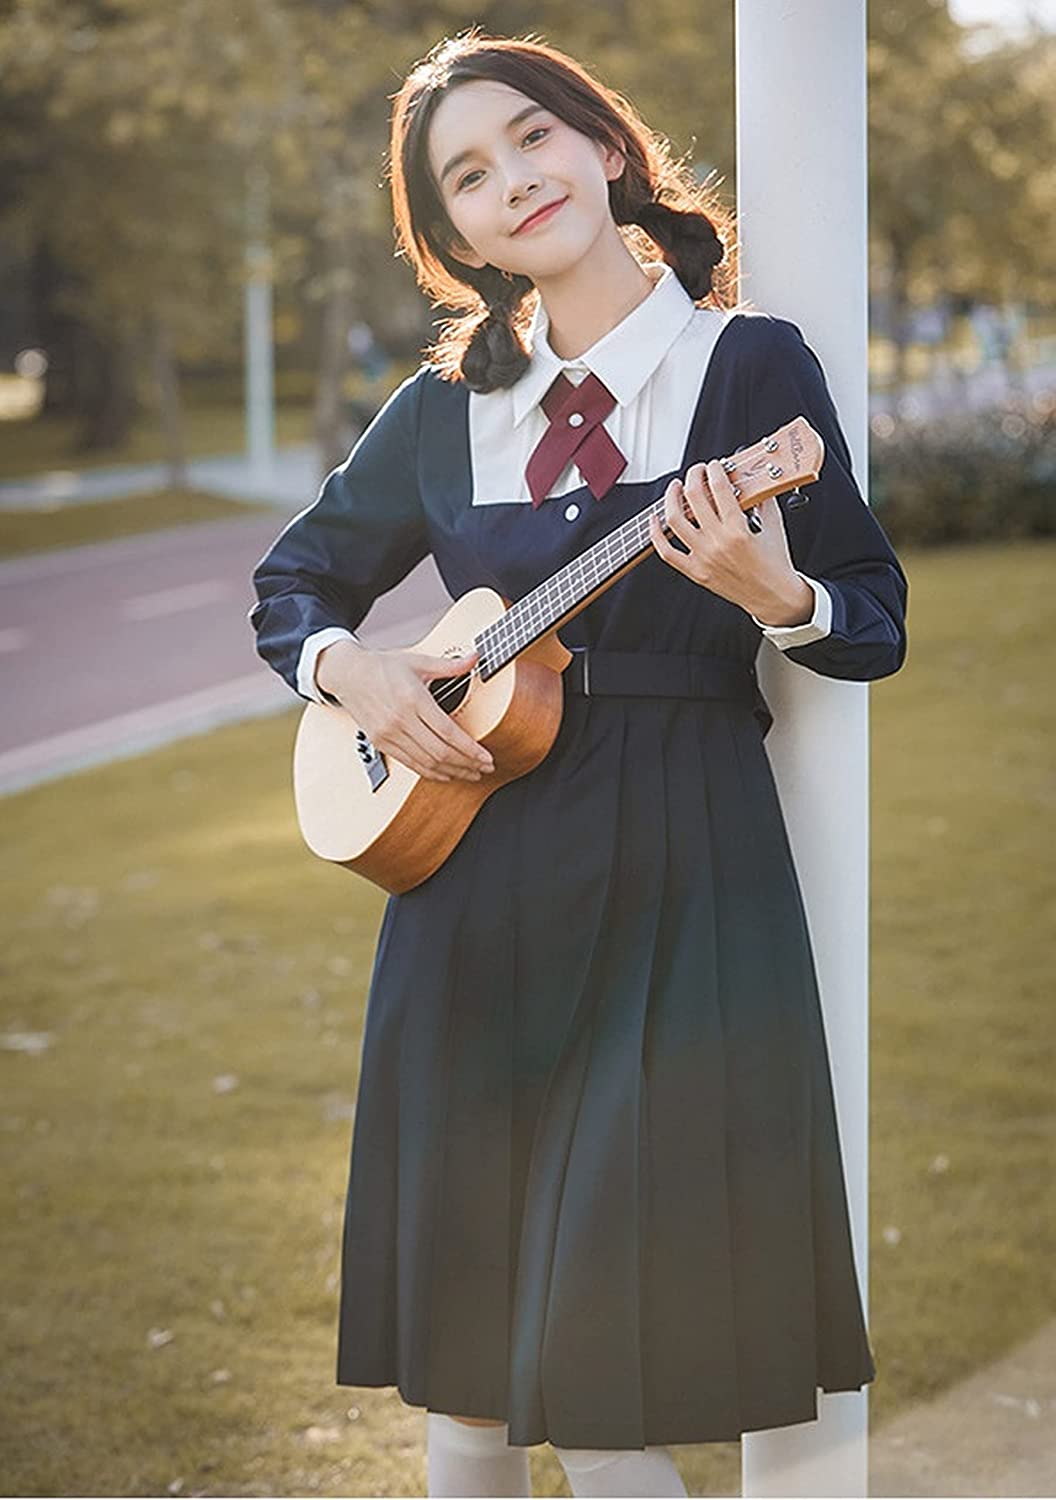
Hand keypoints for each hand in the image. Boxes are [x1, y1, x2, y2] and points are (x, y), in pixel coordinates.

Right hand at [316, 640, 494, 782]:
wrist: (347, 674)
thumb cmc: (383, 666)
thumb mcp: (418, 661)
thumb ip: (450, 665)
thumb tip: (475, 657)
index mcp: (413, 699)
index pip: (448, 732)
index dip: (470, 749)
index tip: (487, 757)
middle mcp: (400, 720)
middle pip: (440, 752)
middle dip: (466, 764)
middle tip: (485, 768)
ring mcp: (389, 734)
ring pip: (426, 763)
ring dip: (452, 772)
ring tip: (471, 773)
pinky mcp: (381, 743)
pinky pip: (411, 764)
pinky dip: (431, 773)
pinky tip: (446, 774)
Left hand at [647, 459, 810, 624]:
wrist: (772, 597)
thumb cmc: (775, 564)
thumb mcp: (775, 526)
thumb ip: (763, 501)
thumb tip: (754, 481)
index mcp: (739, 530)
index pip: (719, 489)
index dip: (714, 470)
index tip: (714, 465)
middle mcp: (717, 543)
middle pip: (694, 498)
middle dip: (694, 476)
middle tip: (697, 471)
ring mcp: (703, 558)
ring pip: (675, 520)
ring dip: (671, 498)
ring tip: (675, 487)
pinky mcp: (696, 571)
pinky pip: (666, 552)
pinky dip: (656, 534)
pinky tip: (655, 519)